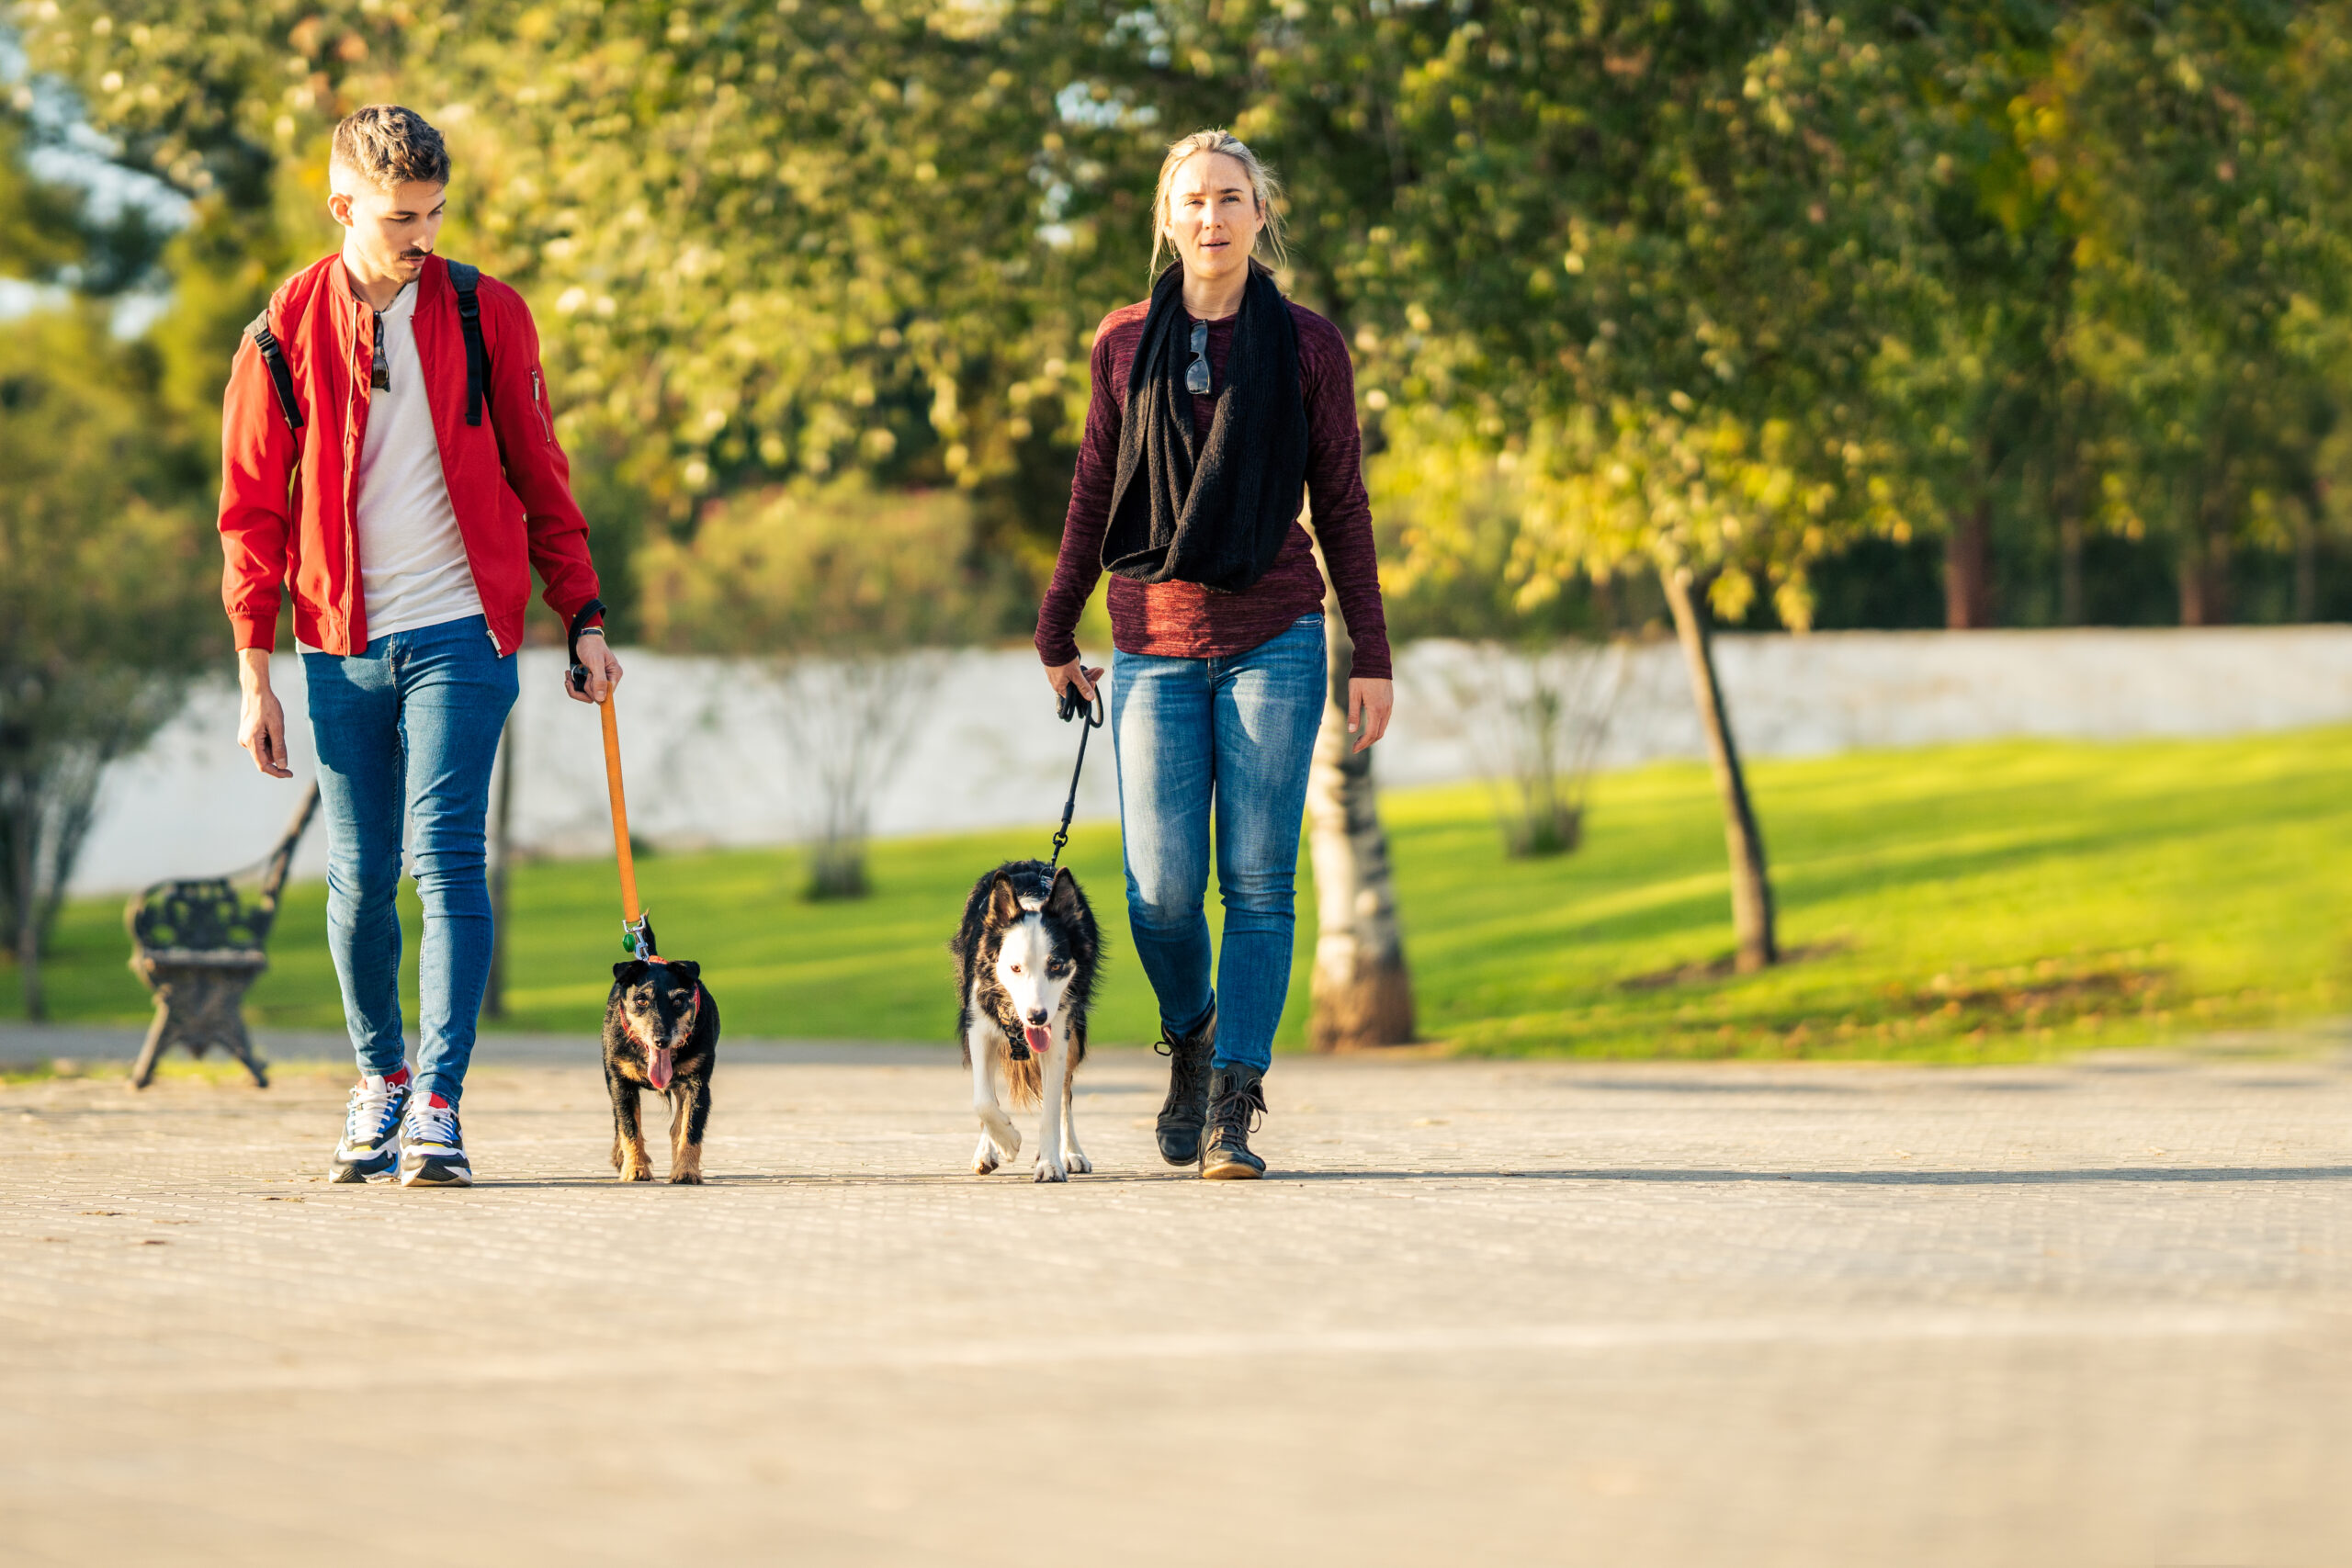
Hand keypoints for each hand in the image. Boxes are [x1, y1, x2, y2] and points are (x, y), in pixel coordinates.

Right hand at [236, 648, 291, 777]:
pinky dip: (269, 739)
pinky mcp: (246, 734)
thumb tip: (282, 766)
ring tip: (274, 726)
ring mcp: (244, 738)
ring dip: (273, 744)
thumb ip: (280, 748)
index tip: (290, 774)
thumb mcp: (278, 728)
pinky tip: (271, 725)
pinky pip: (261, 743)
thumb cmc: (268, 707)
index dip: (277, 772)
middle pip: (265, 757)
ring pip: (264, 750)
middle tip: (281, 733)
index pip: (264, 765)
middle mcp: (245, 742)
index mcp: (251, 742)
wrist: (256, 691)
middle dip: (277, 752)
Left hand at [567, 630, 623, 703]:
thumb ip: (599, 681)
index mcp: (614, 675)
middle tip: (581, 672)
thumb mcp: (595, 662)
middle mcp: (608, 680)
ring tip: (568, 676)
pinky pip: (581, 691)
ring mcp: (598, 681)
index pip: (607, 694)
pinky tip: (568, 676)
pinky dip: (573, 685)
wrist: (582, 637)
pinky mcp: (589, 681)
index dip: (594, 691)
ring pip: (587, 696)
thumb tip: (602, 699)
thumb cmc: (591, 646)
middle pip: (596, 697)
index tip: (586, 679)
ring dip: (575, 688)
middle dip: (583, 687)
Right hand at [1047, 658, 1104, 705]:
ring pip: (1077, 678)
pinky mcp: (1061, 668)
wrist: (1054, 644)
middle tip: (1099, 672)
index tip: (1094, 683)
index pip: (1075, 695)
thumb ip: (1083, 687)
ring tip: (1098, 669)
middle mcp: (1059, 683)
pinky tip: (1092, 668)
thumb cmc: (1062, 660)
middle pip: (1078, 685)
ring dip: (1088, 674)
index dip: (1086, 690)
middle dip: (1090, 679)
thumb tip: (1090, 698)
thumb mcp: (1075, 675)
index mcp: (1060, 687)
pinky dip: (1083, 670)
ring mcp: (1060, 675)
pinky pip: (1074, 672)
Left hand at [1347, 677, 1392, 753]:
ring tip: (1360, 739)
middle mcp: (1385, 709)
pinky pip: (1385, 719)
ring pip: (1383, 727)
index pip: (1371, 733)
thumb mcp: (1353, 694)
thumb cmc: (1361, 676)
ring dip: (1373, 736)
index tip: (1353, 749)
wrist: (1375, 660)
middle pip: (1379, 733)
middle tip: (1355, 747)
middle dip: (1367, 742)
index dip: (1362, 744)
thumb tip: (1351, 731)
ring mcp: (1389, 705)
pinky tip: (1368, 727)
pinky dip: (1377, 727)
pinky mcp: (1390, 701)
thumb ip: (1353, 713)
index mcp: (1376, 709)